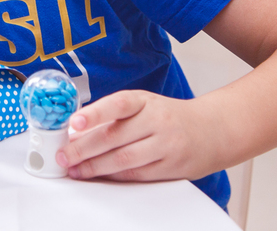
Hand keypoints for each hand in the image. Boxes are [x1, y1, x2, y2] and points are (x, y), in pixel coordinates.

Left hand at [56, 90, 221, 182]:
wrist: (212, 130)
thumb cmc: (169, 116)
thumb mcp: (144, 105)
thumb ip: (114, 115)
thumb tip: (76, 131)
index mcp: (146, 101)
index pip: (119, 104)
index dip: (95, 113)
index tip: (74, 122)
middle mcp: (157, 121)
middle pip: (115, 136)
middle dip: (84, 148)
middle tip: (63, 155)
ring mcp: (165, 145)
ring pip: (124, 159)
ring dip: (95, 166)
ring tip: (75, 169)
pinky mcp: (170, 168)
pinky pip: (137, 174)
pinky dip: (114, 176)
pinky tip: (99, 176)